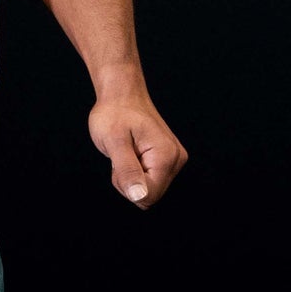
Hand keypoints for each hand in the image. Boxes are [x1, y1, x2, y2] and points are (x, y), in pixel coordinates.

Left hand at [87, 87, 187, 208]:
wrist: (121, 94)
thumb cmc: (115, 113)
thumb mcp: (114, 142)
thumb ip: (127, 171)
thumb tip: (139, 196)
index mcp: (166, 156)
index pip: (149, 196)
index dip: (127, 185)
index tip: (120, 161)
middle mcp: (176, 160)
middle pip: (150, 195)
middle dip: (129, 182)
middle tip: (121, 155)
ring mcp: (174, 159)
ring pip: (149, 189)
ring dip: (131, 176)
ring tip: (126, 152)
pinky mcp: (168, 159)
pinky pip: (150, 180)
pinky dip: (135, 171)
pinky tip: (132, 153)